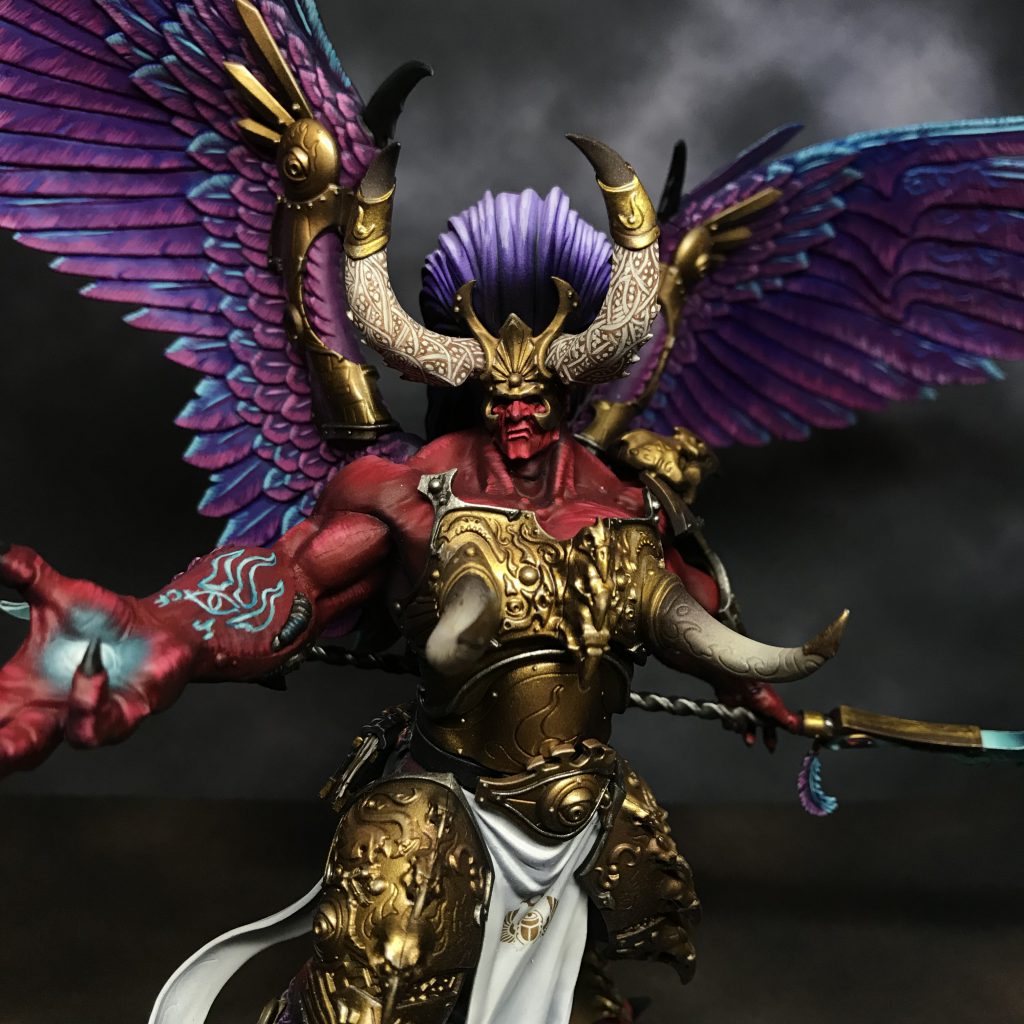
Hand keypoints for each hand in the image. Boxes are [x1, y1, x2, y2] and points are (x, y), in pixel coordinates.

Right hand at [0, 543, 191, 777]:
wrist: (158, 628)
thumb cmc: (105, 622)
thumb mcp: (59, 594)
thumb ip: (27, 574)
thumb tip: (3, 552)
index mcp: (19, 691)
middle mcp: (47, 712)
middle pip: (7, 748)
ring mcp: (82, 718)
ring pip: (40, 749)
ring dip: (21, 745)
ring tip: (5, 740)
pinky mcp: (121, 717)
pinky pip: (96, 726)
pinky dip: (88, 703)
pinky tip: (90, 674)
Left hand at [716, 680, 800, 751]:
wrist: (736, 680)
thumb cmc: (755, 688)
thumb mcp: (774, 706)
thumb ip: (785, 717)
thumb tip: (795, 725)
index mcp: (768, 707)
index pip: (771, 725)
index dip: (770, 736)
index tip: (770, 746)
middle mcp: (755, 708)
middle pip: (755, 727)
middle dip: (753, 736)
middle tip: (752, 741)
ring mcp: (742, 708)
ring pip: (741, 726)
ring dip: (741, 728)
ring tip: (742, 726)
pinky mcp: (729, 707)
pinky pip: (728, 722)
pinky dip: (729, 721)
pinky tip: (732, 717)